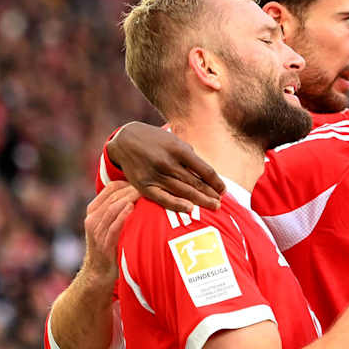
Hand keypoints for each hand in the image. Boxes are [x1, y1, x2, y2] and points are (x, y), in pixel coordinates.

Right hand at [80, 181, 139, 286]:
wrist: (98, 273)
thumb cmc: (109, 245)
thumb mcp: (109, 223)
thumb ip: (118, 208)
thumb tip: (141, 192)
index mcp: (93, 210)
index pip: (111, 188)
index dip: (129, 182)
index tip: (146, 183)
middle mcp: (92, 218)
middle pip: (114, 196)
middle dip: (133, 189)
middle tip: (152, 187)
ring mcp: (96, 232)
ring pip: (113, 208)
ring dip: (130, 199)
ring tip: (145, 195)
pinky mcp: (103, 244)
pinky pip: (113, 227)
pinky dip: (122, 216)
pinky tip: (132, 209)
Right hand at [108, 122, 225, 211]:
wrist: (125, 140)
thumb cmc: (157, 141)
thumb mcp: (175, 141)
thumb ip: (190, 157)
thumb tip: (208, 175)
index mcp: (178, 150)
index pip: (204, 170)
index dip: (216, 182)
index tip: (223, 190)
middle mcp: (167, 162)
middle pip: (195, 183)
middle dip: (210, 194)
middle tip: (221, 204)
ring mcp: (155, 174)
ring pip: (183, 191)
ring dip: (200, 201)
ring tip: (213, 207)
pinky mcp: (144, 185)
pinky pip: (163, 198)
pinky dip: (177, 204)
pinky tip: (190, 209)